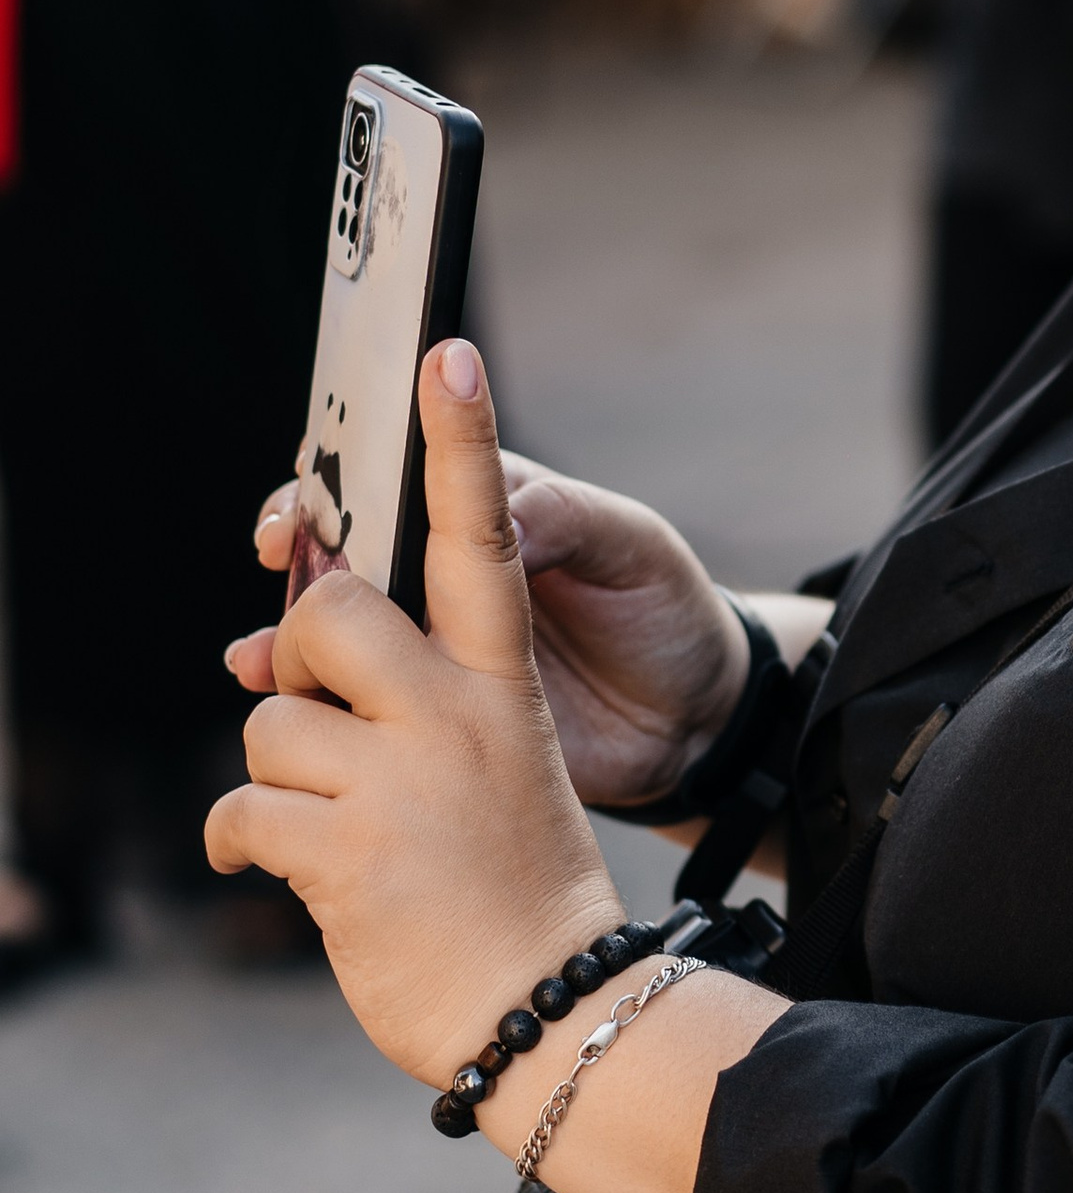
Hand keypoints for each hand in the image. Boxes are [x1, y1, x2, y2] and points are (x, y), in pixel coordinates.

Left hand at [211, 341, 618, 1090]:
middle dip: (297, 657)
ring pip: (268, 723)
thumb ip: (407, 696)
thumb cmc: (506, 883)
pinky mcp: (347, 853)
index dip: (463, 445)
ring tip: (338, 835)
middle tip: (325, 719)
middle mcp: (457, 717)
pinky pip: (237, 812)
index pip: (482, 539)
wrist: (551, 1012)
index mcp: (503, 684)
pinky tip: (285, 872)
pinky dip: (241, 846)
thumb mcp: (489, 765)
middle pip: (328, 616)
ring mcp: (404, 783)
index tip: (447, 354)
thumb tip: (276, 643)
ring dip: (278, 781)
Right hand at [248, 451, 747, 808]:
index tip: (305, 485)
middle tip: (277, 552)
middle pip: (343, 543)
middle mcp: (445, 575)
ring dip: (283, 628)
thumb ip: (565, 522)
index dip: (345, 469)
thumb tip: (502, 521)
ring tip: (261, 654)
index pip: (405, 471)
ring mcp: (426, 645)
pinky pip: (339, 696)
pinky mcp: (421, 711)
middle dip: (298, 544)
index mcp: (496, 515)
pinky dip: (294, 693)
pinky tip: (262, 688)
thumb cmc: (667, 615)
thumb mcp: (634, 551)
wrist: (692, 724)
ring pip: (326, 621)